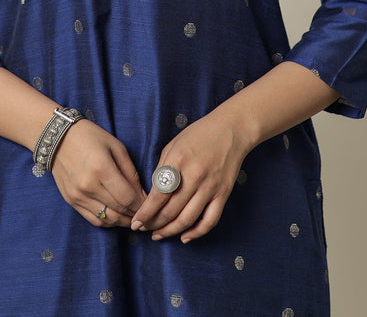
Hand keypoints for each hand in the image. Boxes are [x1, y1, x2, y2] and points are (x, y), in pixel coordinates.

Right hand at [51, 119, 146, 227]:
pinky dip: (108, 221)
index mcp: (101, 168)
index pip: (127, 198)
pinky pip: (93, 219)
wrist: (58, 138)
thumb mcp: (116, 147)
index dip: (142, 205)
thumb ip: (130, 172)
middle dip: (135, 215)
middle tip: (145, 214)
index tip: (150, 205)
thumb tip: (142, 194)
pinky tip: (117, 216)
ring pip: (107, 219)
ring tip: (133, 217)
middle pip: (119, 211)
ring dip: (123, 221)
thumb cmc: (90, 137)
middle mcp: (88, 186)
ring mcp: (78, 196)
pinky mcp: (71, 201)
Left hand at [130, 111, 250, 242]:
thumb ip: (162, 169)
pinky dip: (196, 233)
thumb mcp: (173, 145)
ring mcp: (210, 187)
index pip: (158, 196)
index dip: (145, 213)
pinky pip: (210, 220)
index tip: (135, 223)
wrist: (231, 129)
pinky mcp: (223, 193)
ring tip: (159, 235)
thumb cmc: (198, 135)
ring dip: (170, 231)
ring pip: (187, 220)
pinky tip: (184, 237)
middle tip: (144, 229)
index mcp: (178, 161)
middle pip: (170, 211)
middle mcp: (194, 176)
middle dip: (154, 224)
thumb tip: (153, 195)